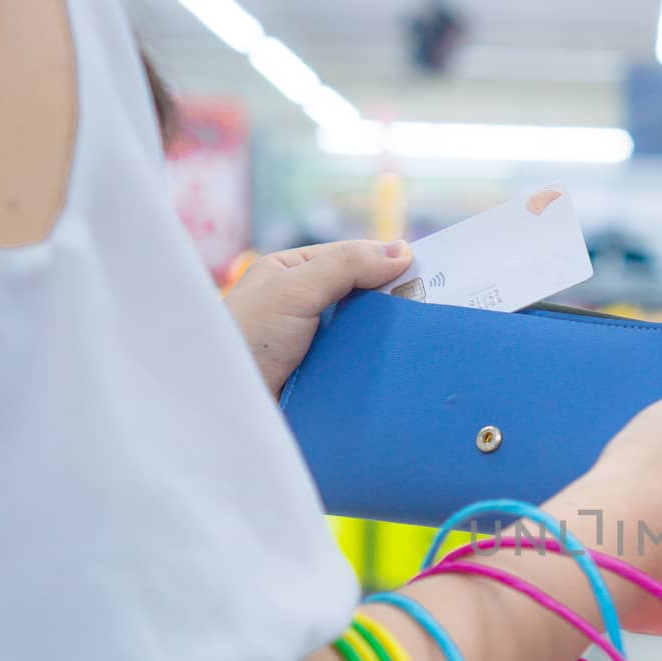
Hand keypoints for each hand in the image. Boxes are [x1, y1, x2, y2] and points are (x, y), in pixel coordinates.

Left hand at [224, 239, 412, 393]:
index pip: (351, 258)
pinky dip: (378, 369)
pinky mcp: (323, 378)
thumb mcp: (295, 289)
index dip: (387, 263)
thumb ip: (345, 266)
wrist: (225, 409)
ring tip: (425, 344)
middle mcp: (303, 306)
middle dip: (392, 304)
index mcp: (292, 273)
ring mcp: (315, 344)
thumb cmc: (247, 339)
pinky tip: (402, 372)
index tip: (429, 273)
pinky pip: (360, 367)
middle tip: (435, 310)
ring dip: (387, 341)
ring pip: (365, 335)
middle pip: (362, 297)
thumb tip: (402, 252)